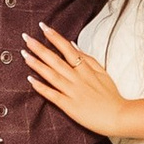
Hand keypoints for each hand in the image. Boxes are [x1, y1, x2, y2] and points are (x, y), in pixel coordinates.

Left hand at [22, 22, 134, 141]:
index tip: (43, 27)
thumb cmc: (111, 95)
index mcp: (86, 69)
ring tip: (24, 55)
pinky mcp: (69, 106)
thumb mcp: (102, 72)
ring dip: (37, 64)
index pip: (67, 49)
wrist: (119, 116)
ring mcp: (73, 92)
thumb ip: (87, 58)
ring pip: (52, 75)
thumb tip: (72, 45)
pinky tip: (30, 80)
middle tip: (26, 38)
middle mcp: (77, 78)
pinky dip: (41, 87)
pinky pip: (53, 95)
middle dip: (40, 48)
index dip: (55, 37)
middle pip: (56, 60)